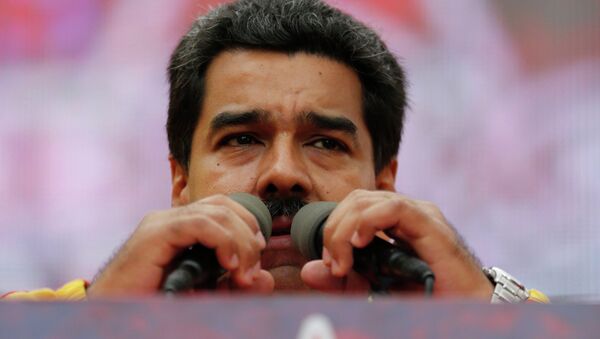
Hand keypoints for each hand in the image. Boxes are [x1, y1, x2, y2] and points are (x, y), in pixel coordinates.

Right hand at [87, 194, 273, 296]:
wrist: (114, 316)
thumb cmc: (154, 304)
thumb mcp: (205, 293)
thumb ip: (235, 285)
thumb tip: (266, 279)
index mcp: (180, 227)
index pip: (223, 207)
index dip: (247, 225)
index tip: (257, 256)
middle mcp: (171, 219)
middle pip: (224, 205)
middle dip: (248, 234)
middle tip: (253, 268)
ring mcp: (161, 223)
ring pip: (217, 212)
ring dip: (239, 241)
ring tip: (243, 272)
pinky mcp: (155, 234)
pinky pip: (199, 224)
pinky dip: (222, 241)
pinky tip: (229, 264)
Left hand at [300, 189, 492, 298]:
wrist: (466, 309)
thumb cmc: (425, 297)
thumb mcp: (373, 289)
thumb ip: (343, 280)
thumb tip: (309, 270)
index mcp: (392, 222)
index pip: (352, 206)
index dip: (333, 228)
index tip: (329, 262)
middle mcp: (405, 212)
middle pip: (355, 199)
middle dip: (334, 228)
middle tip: (333, 262)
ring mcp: (419, 214)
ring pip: (367, 199)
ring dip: (344, 228)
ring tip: (343, 260)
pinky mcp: (430, 224)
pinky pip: (394, 208)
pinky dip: (368, 222)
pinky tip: (360, 245)